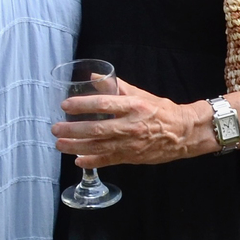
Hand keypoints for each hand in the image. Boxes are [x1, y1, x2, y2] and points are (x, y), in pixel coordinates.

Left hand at [52, 79, 206, 166]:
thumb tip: (93, 77)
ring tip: (60, 144)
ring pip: (99, 147)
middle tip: (56, 128)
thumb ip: (115, 86)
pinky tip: (78, 160)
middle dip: (73, 130)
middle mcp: (130, 125)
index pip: (103, 104)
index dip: (82, 104)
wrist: (183, 133)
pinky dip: (92, 161)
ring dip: (77, 146)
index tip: (65, 105)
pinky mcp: (132, 157)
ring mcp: (131, 144)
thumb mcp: (139, 94)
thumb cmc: (160, 110)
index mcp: (133, 106)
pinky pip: (109, 160)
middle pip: (97, 128)